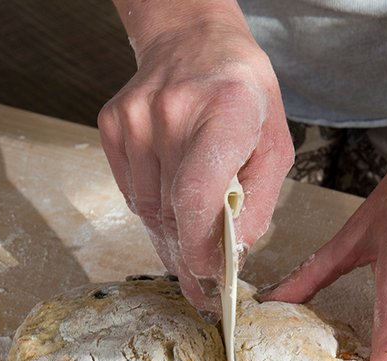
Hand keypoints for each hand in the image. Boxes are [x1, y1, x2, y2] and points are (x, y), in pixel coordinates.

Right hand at [99, 0, 294, 313]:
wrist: (192, 43)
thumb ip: (258, 205)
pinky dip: (153, 210)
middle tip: (202, 291)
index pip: (198, 197)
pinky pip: (131, 193)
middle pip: (171, 212)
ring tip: (190, 246)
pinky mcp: (112, 126)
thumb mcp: (274, 146)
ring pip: (147, 210)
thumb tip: (233, 257)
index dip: (201, 249)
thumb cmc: (243, 96)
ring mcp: (134, 120)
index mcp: (225, 112)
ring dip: (170, 237)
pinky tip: (171, 201)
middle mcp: (172, 114)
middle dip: (189, 258)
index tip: (212, 279)